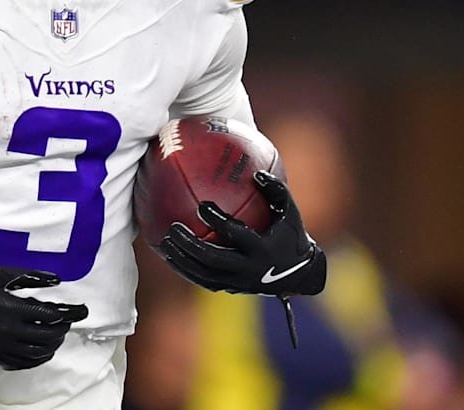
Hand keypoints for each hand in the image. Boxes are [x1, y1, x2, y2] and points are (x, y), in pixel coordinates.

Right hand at [0, 267, 87, 369]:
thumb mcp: (1, 274)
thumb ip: (31, 276)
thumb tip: (56, 280)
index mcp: (13, 309)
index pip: (51, 316)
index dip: (70, 314)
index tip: (81, 310)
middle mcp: (10, 331)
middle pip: (47, 337)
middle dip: (63, 330)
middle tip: (68, 321)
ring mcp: (2, 345)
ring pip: (36, 353)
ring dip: (53, 346)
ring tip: (58, 336)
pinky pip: (21, 363)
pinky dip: (36, 359)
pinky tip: (42, 353)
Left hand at [158, 171, 326, 295]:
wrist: (298, 274)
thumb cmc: (291, 235)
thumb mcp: (289, 212)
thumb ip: (276, 190)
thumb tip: (256, 172)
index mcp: (262, 249)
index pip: (236, 234)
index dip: (218, 221)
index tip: (201, 205)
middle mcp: (249, 269)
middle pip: (213, 259)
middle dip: (191, 245)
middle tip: (173, 228)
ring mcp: (239, 282)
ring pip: (204, 274)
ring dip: (183, 260)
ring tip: (165, 243)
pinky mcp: (232, 289)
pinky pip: (204, 282)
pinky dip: (186, 270)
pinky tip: (171, 256)